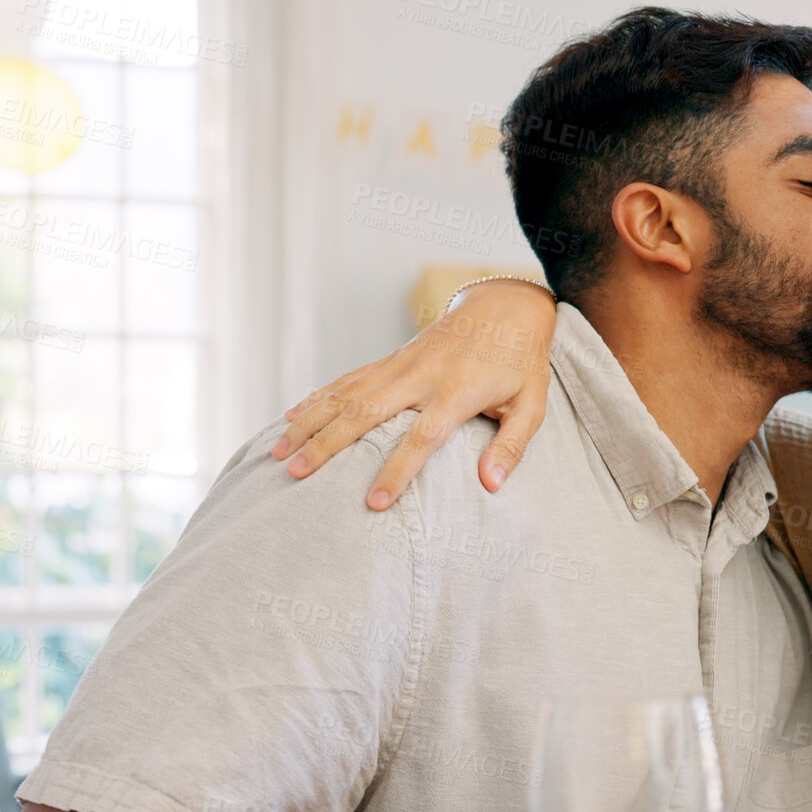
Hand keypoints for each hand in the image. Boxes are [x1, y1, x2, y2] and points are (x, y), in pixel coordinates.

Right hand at [272, 278, 557, 509]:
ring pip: (345, 395)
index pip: (422, 439)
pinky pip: (347, 379)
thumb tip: (491, 485)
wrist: (505, 308)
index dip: (397, 471)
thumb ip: (512, 446)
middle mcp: (421, 376)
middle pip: (366, 414)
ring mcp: (400, 364)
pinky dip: (317, 398)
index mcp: (457, 392)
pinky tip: (291, 417)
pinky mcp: (390, 359)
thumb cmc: (520, 363)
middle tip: (297, 474)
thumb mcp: (531, 404)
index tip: (375, 503)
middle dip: (328, 445)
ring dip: (311, 423)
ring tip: (279, 453)